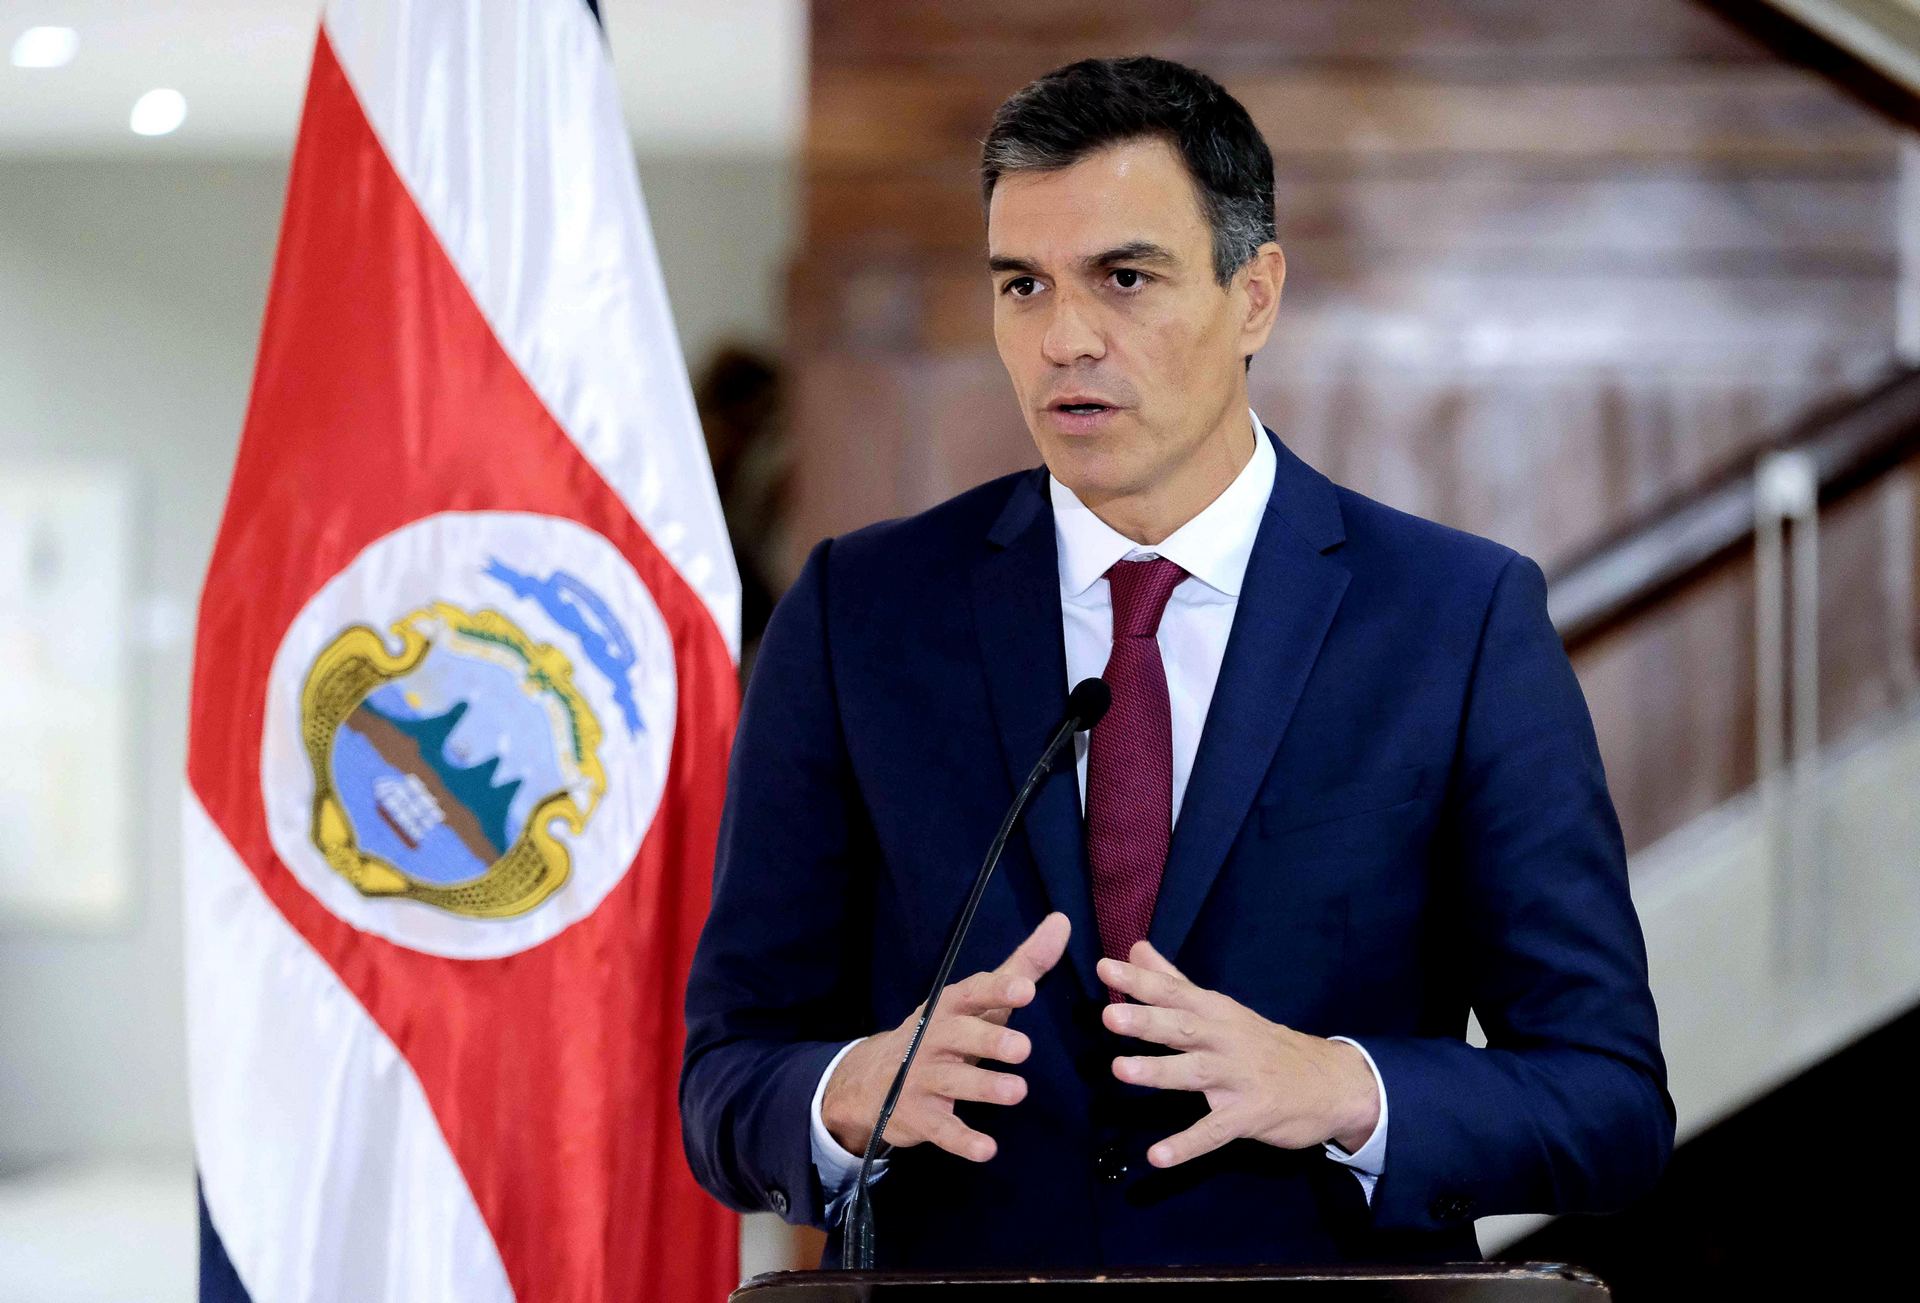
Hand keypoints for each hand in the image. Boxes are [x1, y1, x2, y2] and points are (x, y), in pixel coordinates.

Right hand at [821, 911, 1069, 1162]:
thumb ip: (1023, 966)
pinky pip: (941, 1129)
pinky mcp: (919, 1116)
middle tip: (1023, 1048)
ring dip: (984, 1087)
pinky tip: (987, 1150)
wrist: (872, 1081)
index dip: (997, 991)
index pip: (972, 993)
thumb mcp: (979, 1000)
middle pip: (959, 1036)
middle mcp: (933, 1038)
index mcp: (950, 1007)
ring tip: (1017, 1092)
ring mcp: (922, 1078)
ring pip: (953, 1082)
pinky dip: (962, 1140)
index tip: (1026, 990)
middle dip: (989, 1041)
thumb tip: (1062, 921)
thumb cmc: (944, 1033)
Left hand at [1098, 940, 1379, 1167]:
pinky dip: (1186, 1145)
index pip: (1174, 991)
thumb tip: (1135, 949)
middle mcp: (1226, 1040)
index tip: (1104, 968)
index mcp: (1217, 1012)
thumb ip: (1174, 981)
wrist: (1331, 1083)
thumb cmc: (1265, 1044)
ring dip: (1159, 1071)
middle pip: (1184, 1027)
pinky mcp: (1250, 1115)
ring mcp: (1239, 1078)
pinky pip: (1214, 1132)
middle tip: (1109, 1017)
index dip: (1139, 981)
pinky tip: (1157, 1156)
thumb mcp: (1222, 1008)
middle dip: (1147, 1021)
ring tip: (1121, 1071)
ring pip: (1195, 1073)